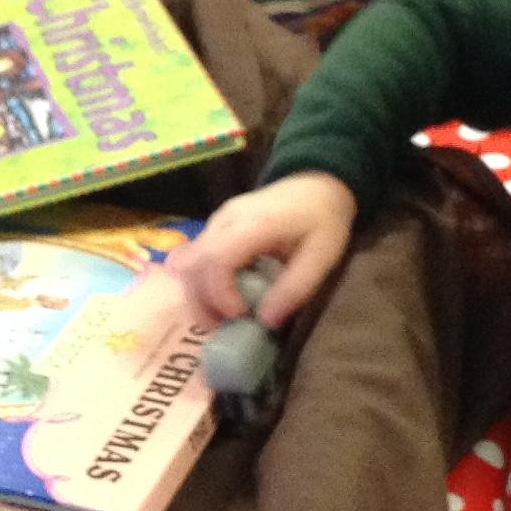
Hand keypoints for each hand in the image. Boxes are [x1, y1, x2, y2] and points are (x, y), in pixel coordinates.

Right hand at [171, 173, 358, 328]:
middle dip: (201, 301)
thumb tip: (267, 321)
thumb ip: (295, 288)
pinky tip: (219, 298)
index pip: (218, 257)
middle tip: (220, 327)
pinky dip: (200, 282)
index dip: (220, 293)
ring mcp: (217, 220)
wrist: (318, 183)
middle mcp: (226, 218)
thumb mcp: (322, 256)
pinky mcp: (215, 226)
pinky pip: (195, 257)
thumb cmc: (322, 219)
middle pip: (194, 262)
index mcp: (255, 223)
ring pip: (187, 261)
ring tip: (219, 317)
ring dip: (197, 294)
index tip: (239, 315)